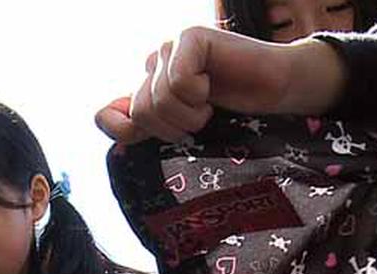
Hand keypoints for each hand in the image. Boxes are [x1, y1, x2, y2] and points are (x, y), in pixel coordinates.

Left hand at [95, 26, 346, 142]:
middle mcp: (152, 68)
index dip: (127, 131)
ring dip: (190, 114)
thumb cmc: (231, 115)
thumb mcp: (177, 131)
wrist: (276, 95)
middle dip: (173, 127)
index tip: (167, 133)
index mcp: (144, 91)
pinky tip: (214, 86)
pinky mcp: (191, 38)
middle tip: (200, 119)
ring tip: (209, 105)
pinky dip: (199, 94)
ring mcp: (170, 50)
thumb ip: (135, 127)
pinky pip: (178, 80)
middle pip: (140, 113)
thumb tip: (100, 114)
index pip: (106, 116)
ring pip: (158, 100)